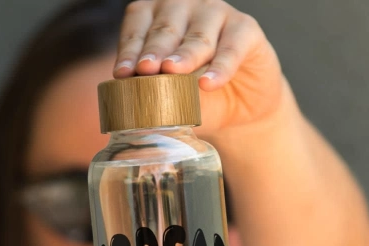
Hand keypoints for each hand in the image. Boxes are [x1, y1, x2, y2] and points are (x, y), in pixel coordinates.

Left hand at [114, 0, 283, 132]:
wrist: (239, 113)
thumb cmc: (197, 99)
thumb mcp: (170, 99)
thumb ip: (151, 97)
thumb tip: (128, 108)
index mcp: (159, 18)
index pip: (138, 25)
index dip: (130, 49)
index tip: (122, 74)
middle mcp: (186, 8)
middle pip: (166, 28)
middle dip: (154, 50)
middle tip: (144, 70)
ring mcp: (217, 14)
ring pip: (197, 35)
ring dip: (184, 55)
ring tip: (172, 72)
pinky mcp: (246, 30)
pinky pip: (232, 47)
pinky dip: (220, 68)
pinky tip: (208, 84)